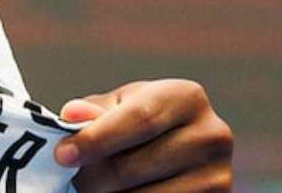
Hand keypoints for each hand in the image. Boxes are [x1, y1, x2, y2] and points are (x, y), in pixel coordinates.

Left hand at [54, 79, 232, 190]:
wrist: (179, 151)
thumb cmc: (138, 123)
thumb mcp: (119, 107)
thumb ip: (95, 112)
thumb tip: (72, 114)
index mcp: (186, 97)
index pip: (137, 121)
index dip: (96, 140)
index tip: (62, 155)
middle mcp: (212, 135)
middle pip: (135, 165)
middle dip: (92, 177)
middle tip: (68, 180)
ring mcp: (220, 176)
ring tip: (87, 189)